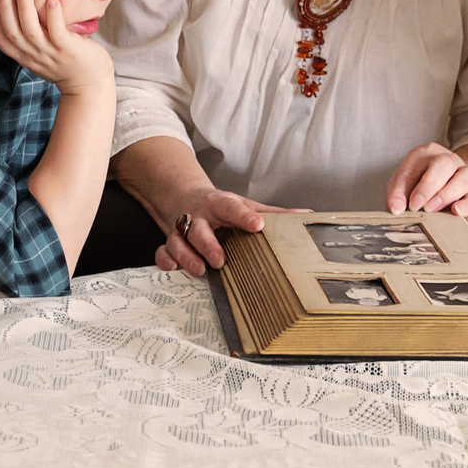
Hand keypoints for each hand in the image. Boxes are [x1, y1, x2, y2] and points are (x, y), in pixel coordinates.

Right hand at [0, 0, 114, 94]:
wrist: (89, 83)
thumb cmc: (66, 62)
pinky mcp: (68, 50)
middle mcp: (34, 56)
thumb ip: (31, 38)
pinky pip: (57, 32)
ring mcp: (50, 54)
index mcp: (24, 56)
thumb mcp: (41, 54)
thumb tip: (21, 6)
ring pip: (31, 32)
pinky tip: (52, 0)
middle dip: (5, 8)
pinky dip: (53, 16)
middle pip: (12, 32)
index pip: (0, 39)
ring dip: (25, 8)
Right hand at [151, 184, 298, 276]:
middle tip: (220, 260)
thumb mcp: (244, 205)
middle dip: (207, 244)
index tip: (258, 225)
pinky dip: (165, 260)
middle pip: (199, 228)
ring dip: (187, 256)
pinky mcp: (170, 242)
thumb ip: (273, 213)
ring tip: (200, 270)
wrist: (185, 197)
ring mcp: (182, 229)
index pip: (231, 207)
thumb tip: (305, 215)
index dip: (244, 216)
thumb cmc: (220, 207)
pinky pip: (162, 251)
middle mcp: (199, 216)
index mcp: (219, 204)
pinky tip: (172, 269)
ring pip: (178, 240)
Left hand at [386, 143, 467, 216]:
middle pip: (444, 164)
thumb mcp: (403, 185)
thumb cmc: (419, 185)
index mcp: (427, 153)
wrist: (443, 189)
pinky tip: (455, 211)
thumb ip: (397, 194)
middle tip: (416, 205)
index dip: (407, 185)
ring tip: (431, 209)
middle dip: (428, 186)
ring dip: (445, 195)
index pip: (417, 162)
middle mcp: (448, 159)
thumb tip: (396, 208)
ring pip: (462, 178)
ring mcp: (464, 174)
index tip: (402, 205)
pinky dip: (465, 206)